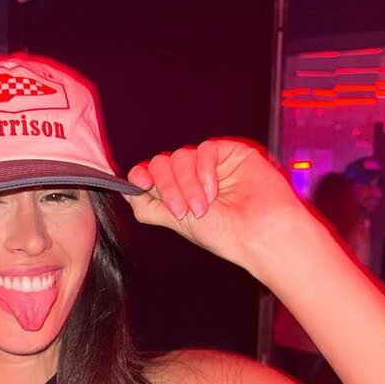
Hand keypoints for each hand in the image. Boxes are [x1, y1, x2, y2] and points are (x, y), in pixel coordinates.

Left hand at [124, 139, 305, 273]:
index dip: (141, 175)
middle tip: (183, 211)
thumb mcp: (176, 222)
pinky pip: (205, 149)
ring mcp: (211, 163)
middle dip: (168, 187)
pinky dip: (205, 170)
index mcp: (179, 191)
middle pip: (162, 163)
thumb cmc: (223, 234)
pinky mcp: (230, 152)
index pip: (151, 173)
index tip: (140, 184)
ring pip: (180, 156)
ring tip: (203, 207)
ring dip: (187, 183)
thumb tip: (126, 192)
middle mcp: (192, 176)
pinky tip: (215, 190)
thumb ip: (150, 206)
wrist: (258, 233)